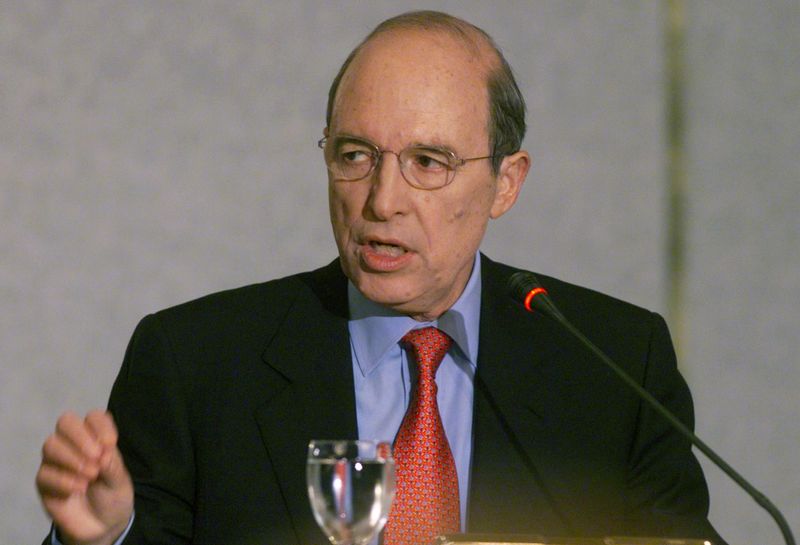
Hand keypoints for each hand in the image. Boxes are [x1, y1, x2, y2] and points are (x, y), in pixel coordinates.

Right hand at [36, 410, 133, 544]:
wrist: (102, 525)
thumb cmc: (113, 495)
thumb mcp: (120, 481)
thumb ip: (113, 466)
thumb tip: (103, 454)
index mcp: (96, 438)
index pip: (94, 417)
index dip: (101, 425)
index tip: (111, 443)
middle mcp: (73, 444)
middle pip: (66, 422)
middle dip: (80, 436)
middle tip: (96, 456)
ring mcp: (56, 462)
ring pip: (51, 445)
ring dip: (72, 458)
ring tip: (91, 475)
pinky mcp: (45, 483)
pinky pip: (45, 474)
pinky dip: (63, 480)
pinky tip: (79, 488)